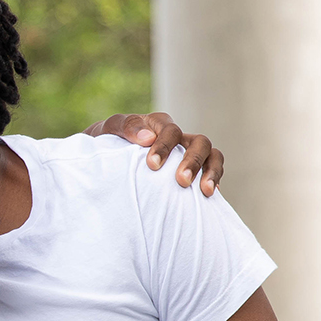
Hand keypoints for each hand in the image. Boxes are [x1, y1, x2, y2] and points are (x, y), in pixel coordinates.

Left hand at [86, 111, 222, 195]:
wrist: (106, 160)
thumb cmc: (108, 143)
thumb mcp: (109, 130)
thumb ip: (126, 128)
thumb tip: (147, 138)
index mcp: (159, 124)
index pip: (170, 130)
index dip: (164, 146)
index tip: (152, 165)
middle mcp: (179, 137)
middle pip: (200, 142)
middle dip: (192, 161)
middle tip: (180, 181)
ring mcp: (188, 154)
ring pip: (213, 155)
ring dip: (212, 171)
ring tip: (205, 191)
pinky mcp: (194, 171)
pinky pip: (213, 172)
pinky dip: (215, 181)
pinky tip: (208, 197)